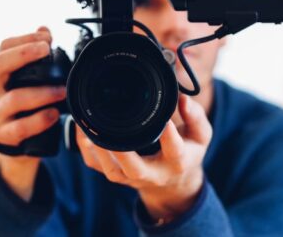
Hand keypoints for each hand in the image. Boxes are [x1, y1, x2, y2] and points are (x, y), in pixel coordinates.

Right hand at [0, 26, 65, 200]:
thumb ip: (31, 56)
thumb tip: (44, 30)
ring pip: (15, 98)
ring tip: (62, 90)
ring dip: (42, 92)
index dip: (24, 39)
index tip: (46, 37)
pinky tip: (53, 114)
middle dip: (23, 54)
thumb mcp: (19, 79)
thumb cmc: (17, 103)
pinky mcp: (3, 135)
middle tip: (47, 50)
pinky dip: (39, 120)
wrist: (9, 141)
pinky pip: (21, 127)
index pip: (3, 48)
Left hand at [76, 94, 212, 222]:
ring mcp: (130, 177)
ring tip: (89, 125)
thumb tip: (182, 98)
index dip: (169, 136)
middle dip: (122, 152)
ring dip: (98, 149)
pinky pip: (96, 164)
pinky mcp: (115, 174)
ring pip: (111, 168)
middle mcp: (152, 173)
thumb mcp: (200, 136)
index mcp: (177, 162)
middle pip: (135, 168)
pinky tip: (82, 129)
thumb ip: (195, 116)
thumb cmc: (186, 153)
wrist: (172, 183)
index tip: (165, 120)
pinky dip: (85, 147)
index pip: (174, 150)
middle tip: (111, 129)